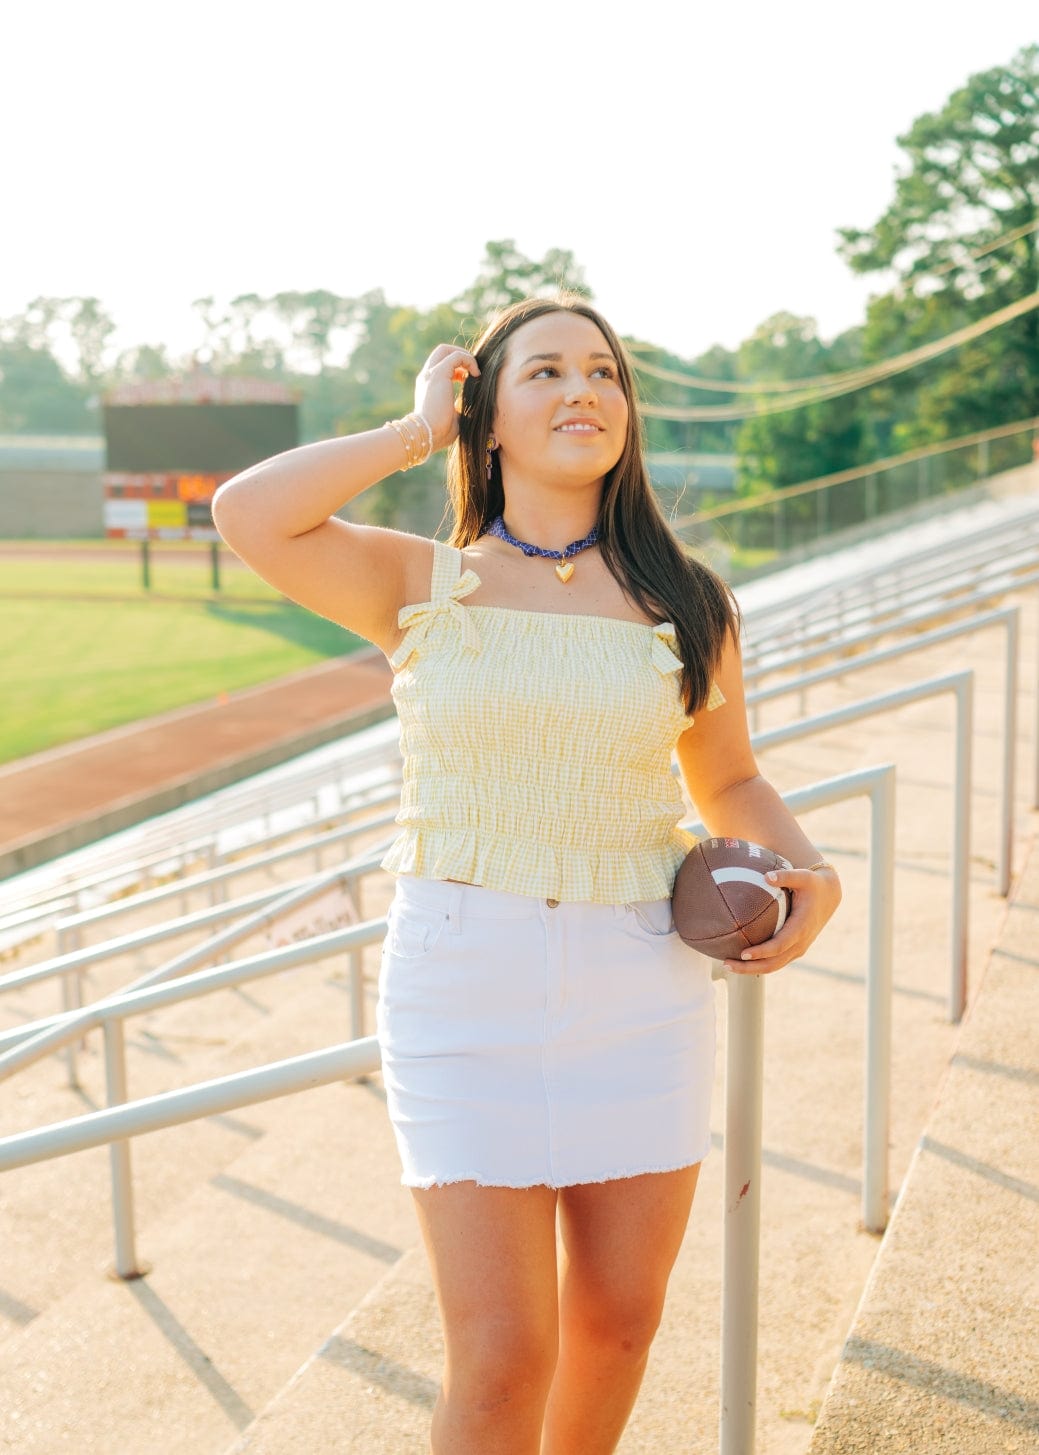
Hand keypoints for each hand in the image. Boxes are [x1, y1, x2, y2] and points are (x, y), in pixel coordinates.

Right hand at [414, 344, 480, 452]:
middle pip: (442, 351)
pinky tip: (476, 374)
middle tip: (472, 370)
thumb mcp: (453, 417)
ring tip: (475, 372)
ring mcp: (430, 374)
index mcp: (427, 386)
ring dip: (464, 356)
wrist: (427, 434)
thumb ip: (460, 409)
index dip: (456, 367)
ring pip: (447, 350)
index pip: (440, 364)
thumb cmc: (440, 433)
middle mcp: (426, 377)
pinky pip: (456, 356)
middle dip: (460, 355)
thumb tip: (476, 409)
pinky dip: (469, 360)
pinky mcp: (438, 374)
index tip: (467, 379)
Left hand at [723, 865, 840, 975]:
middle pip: (774, 963)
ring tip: (727, 966)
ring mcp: (798, 948)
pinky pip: (776, 962)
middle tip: (726, 964)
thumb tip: (767, 876)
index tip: (743, 953)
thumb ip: (785, 876)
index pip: (780, 945)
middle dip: (750, 967)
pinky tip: (740, 961)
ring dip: (751, 969)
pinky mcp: (794, 950)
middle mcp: (801, 942)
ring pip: (774, 966)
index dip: (762, 951)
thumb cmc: (812, 884)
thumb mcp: (802, 876)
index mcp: (802, 927)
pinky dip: (758, 965)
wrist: (828, 896)